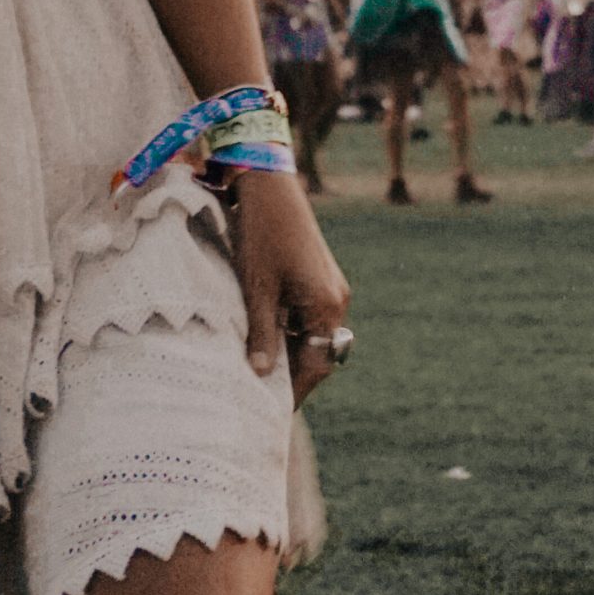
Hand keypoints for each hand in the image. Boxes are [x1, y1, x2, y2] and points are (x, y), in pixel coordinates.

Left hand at [228, 169, 352, 404]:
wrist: (269, 183)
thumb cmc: (262, 234)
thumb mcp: (257, 288)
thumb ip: (262, 334)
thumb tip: (261, 375)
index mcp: (327, 307)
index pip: (314, 366)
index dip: (293, 391)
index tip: (271, 410)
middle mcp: (336, 300)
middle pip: (316, 352)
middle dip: (290, 373)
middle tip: (261, 393)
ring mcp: (330, 287)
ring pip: (310, 333)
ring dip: (287, 349)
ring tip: (257, 366)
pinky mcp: (319, 275)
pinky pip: (307, 314)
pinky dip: (288, 328)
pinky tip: (262, 332)